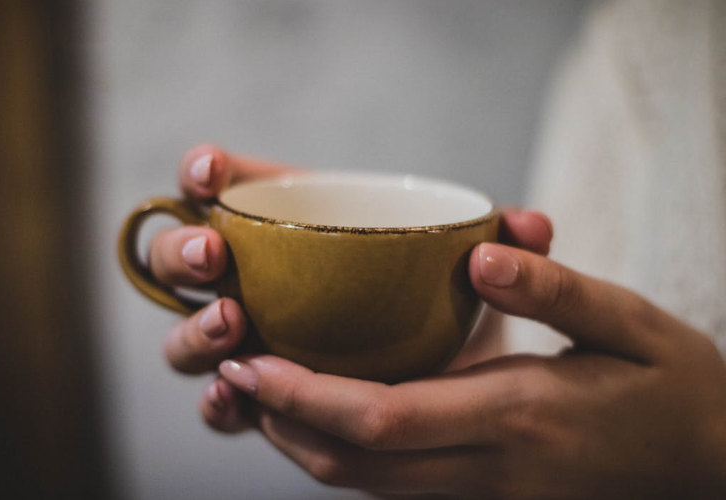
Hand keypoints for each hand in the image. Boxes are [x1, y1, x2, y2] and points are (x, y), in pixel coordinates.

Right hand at [153, 145, 553, 431]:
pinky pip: (222, 401)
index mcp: (286, 221)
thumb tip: (530, 226)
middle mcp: (251, 277)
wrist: (441, 363)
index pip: (225, 183)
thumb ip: (502, 243)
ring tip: (232, 325)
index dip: (204, 173)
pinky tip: (233, 399)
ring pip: (187, 334)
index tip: (213, 172)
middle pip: (182, 256)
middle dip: (184, 251)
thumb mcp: (467, 266)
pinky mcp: (259, 395)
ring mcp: (246, 338)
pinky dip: (218, 402)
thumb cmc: (438, 297)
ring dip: (195, 329)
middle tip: (217, 254)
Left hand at [213, 244, 725, 497]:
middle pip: (356, 465)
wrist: (715, 465)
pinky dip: (347, 461)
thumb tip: (479, 253)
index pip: (383, 418)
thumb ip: (554, 290)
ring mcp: (489, 499)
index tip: (249, 363)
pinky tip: (324, 423)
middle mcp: (492, 470)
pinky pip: (397, 492)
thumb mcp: (632, 324)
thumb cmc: (676, 387)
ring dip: (304, 447)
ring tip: (259, 396)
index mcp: (519, 416)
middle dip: (282, 424)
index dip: (304, 397)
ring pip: (368, 489)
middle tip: (233, 375)